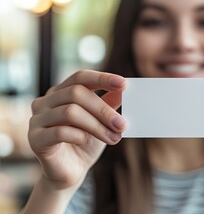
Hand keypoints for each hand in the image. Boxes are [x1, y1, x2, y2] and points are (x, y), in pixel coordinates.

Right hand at [28, 70, 126, 189]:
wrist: (71, 172)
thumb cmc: (86, 142)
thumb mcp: (102, 121)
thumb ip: (110, 104)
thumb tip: (124, 89)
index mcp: (61, 92)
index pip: (80, 77)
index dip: (102, 78)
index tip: (123, 83)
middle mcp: (45, 101)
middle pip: (76, 93)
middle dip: (103, 109)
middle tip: (122, 124)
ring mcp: (37, 119)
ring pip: (70, 112)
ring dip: (97, 126)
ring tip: (113, 138)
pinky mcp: (35, 139)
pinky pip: (60, 131)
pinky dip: (79, 136)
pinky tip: (87, 142)